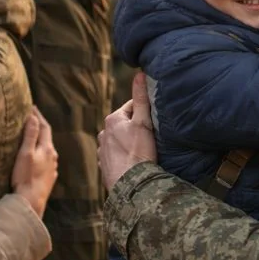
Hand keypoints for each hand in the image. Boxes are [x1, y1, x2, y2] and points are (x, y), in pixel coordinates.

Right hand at [12, 108, 57, 215]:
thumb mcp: (25, 153)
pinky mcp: (48, 179)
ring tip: (32, 137)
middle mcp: (53, 157)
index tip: (32, 107)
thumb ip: (31, 135)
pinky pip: (46, 162)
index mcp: (47, 149)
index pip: (44, 127)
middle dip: (40, 127)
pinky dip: (41, 154)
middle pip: (47, 138)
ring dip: (40, 141)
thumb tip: (34, 117)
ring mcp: (52, 169)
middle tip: (31, 119)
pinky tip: (37, 158)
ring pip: (47, 150)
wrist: (31, 202)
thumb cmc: (26, 177)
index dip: (38, 116)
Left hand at [98, 72, 157, 190]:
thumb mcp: (144, 122)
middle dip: (136, 127)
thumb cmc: (138, 153)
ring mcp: (102, 151)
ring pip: (119, 141)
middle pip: (125, 124)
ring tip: (143, 151)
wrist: (131, 186)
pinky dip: (124, 157)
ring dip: (129, 143)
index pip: (132, 107)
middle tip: (152, 136)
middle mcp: (103, 134)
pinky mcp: (104, 167)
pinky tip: (134, 163)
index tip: (156, 119)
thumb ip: (142, 98)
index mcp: (112, 120)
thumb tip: (140, 74)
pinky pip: (116, 157)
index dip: (146, 111)